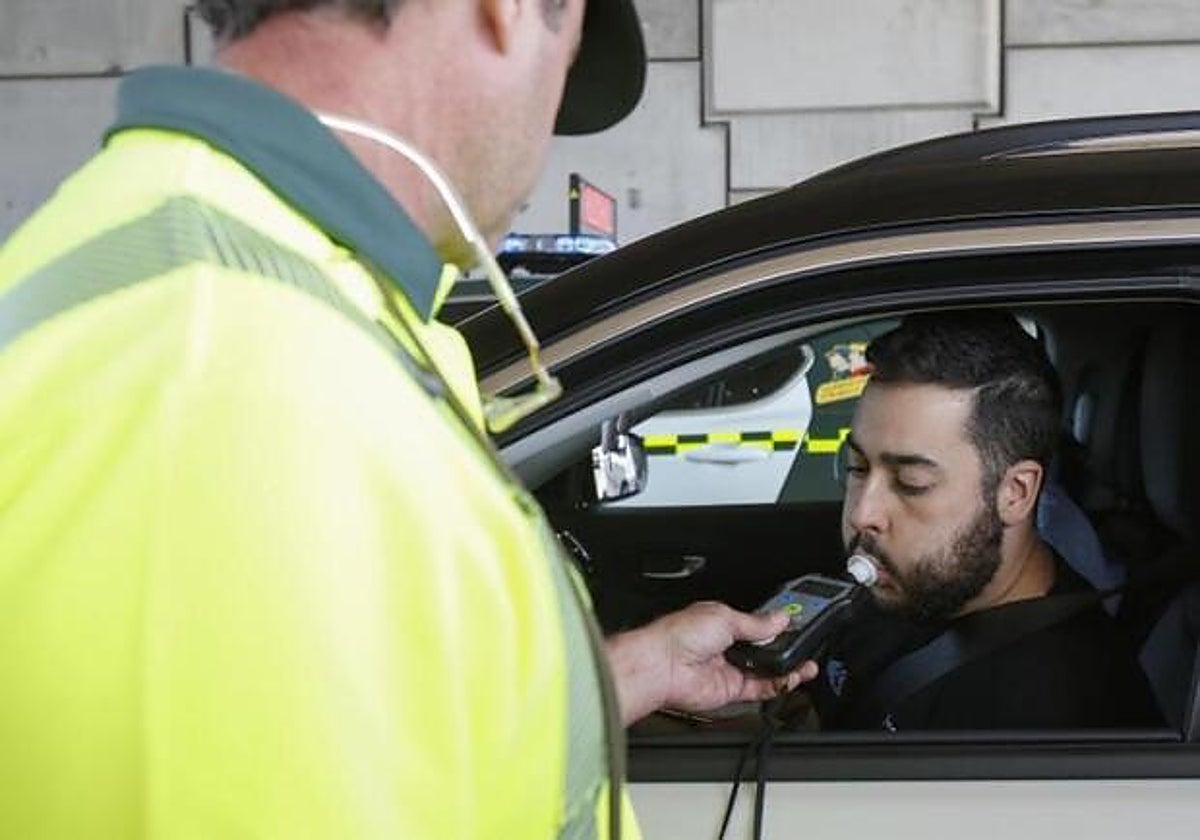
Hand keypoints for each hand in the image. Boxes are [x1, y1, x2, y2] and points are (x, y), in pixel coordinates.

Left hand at [605, 601, 818, 725]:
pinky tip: (791, 677)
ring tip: (806, 662)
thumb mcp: (725, 617)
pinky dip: (777, 684)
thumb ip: (757, 623)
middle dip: (785, 646)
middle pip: (764, 648)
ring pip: (766, 670)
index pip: (757, 623)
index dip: (777, 624)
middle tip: (806, 644)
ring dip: (787, 667)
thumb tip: (780, 618)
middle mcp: (726, 645)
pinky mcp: (730, 690)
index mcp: (722, 622)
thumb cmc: (679, 635)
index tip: (797, 624)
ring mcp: (729, 668)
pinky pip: (760, 689)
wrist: (663, 665)